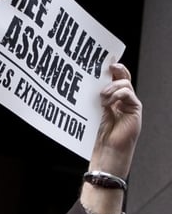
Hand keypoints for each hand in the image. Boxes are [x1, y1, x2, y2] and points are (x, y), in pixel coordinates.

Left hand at [81, 63, 141, 213]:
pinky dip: (118, 94)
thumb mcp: (90, 114)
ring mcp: (130, 105)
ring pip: (126, 85)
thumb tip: (78, 85)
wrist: (106, 155)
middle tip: (107, 65)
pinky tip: (108, 101)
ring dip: (113, 86)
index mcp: (111, 99)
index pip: (114, 78)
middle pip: (123, 77)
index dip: (110, 67)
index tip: (101, 58)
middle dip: (116, 69)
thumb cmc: (95, 138)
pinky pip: (130, 95)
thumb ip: (90, 101)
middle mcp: (123, 100)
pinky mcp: (135, 111)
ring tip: (102, 95)